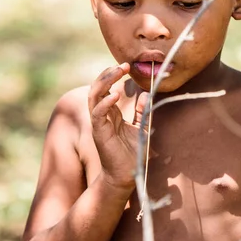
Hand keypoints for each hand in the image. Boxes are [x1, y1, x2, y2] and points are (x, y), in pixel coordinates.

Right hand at [88, 63, 148, 188]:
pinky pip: (97, 114)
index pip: (107, 88)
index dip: (113, 75)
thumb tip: (146, 93)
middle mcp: (102, 115)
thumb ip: (142, 111)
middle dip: (108, 74)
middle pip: (98, 88)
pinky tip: (115, 95)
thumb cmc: (133, 153)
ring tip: (116, 72)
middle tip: (123, 65)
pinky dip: (105, 103)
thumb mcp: (142, 127)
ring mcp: (99, 123)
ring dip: (104, 82)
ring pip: (94, 96)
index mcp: (111, 113)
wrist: (127, 175)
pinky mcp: (99, 132)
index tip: (127, 65)